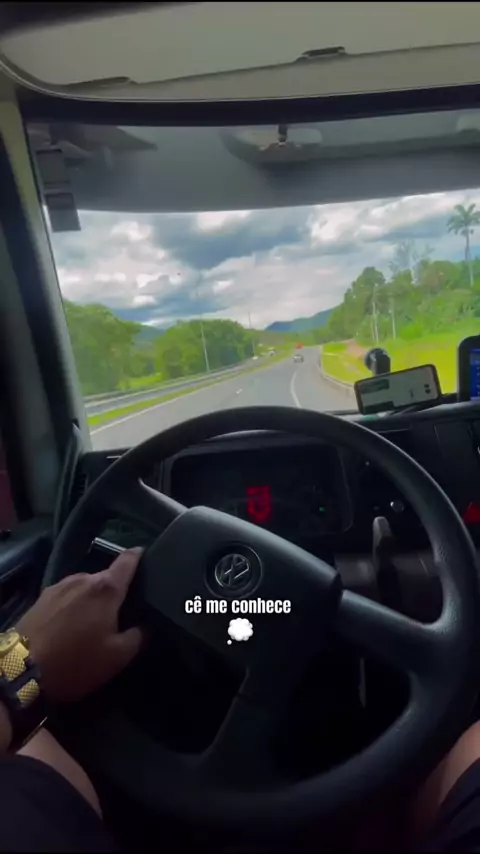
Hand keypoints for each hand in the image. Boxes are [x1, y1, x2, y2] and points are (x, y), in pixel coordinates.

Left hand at [17, 549, 143, 702]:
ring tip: (93, 622)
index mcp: (106, 588)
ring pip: (85, 586)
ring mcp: (60, 585)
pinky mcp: (42, 597)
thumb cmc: (75, 660)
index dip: (140, 556)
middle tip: (121, 614)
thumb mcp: (117, 657)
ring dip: (93, 599)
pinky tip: (71, 625)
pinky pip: (67, 595)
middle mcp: (83, 578)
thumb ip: (138, 636)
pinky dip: (74, 605)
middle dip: (116, 591)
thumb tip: (146, 625)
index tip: (148, 559)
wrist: (20, 668)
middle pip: (107, 577)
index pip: (128, 559)